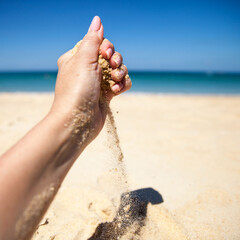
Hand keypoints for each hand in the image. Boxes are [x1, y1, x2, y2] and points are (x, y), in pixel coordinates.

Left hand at [50, 16, 131, 146]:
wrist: (78, 121)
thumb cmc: (77, 90)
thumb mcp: (84, 59)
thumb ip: (92, 40)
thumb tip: (97, 20)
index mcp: (77, 58)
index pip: (97, 44)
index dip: (106, 47)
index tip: (105, 53)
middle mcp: (87, 69)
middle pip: (110, 56)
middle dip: (116, 60)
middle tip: (113, 67)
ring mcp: (97, 83)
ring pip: (118, 69)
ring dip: (120, 73)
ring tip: (115, 81)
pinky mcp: (106, 95)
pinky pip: (121, 83)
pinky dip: (122, 85)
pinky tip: (117, 91)